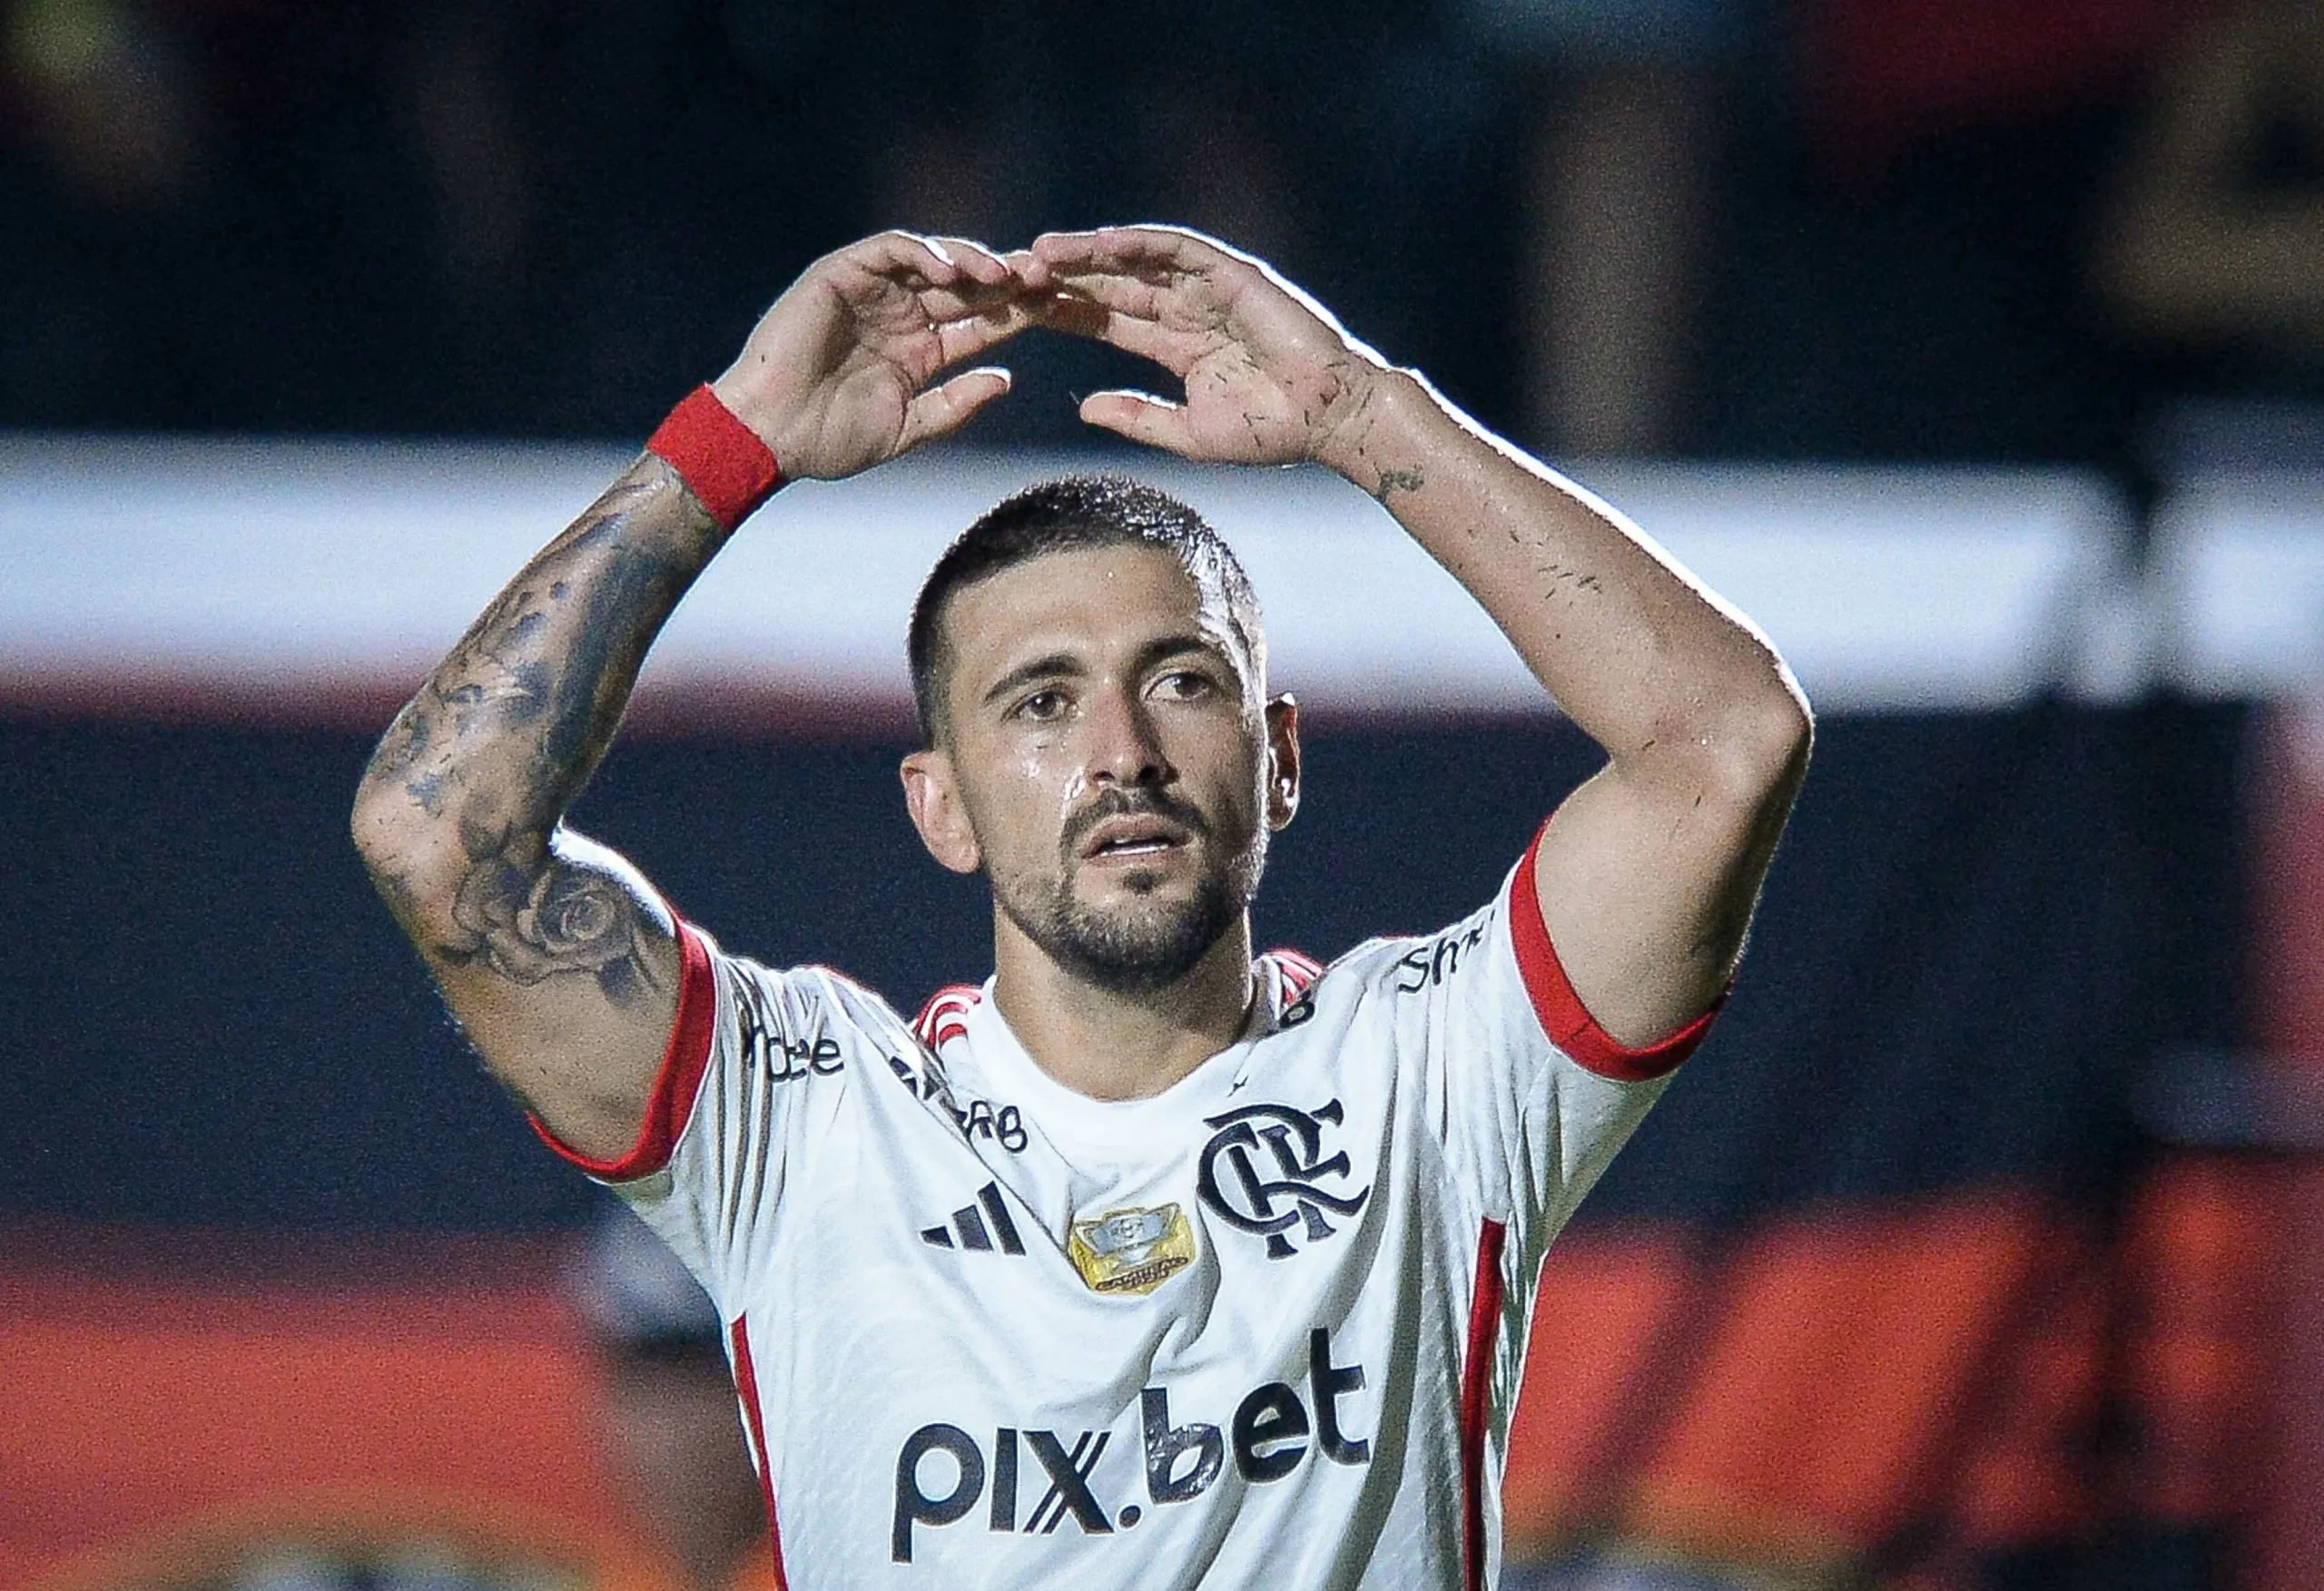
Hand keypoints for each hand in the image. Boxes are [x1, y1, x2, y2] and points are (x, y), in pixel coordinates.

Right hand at [711, 232, 1035, 481]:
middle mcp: (903, 315)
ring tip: (1006, 275)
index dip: (1020, 315)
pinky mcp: (843, 273)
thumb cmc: (829, 439)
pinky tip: (953, 271)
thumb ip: (955, 405)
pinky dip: (924, 252)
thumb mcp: (907, 428)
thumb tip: (1006, 380)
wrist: (770, 436)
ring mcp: (874, 292)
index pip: (982, 323)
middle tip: (1048, 280)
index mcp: (921, 350)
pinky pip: (891, 250)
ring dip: (974, 261)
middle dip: (1010, 279)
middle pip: (969, 286)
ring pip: (935, 260)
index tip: (1061, 311)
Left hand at [1023, 226, 1394, 469]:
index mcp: (1178, 344)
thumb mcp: (1188, 433)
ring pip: (1136, 262)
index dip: (1065, 312)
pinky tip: (1098, 243)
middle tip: (1010, 272)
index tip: (1018, 310)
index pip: (1108, 319)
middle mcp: (1188, 309)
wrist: (1330, 419)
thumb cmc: (1271, 432)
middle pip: (1111, 284)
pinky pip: (1177, 250)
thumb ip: (1138, 417)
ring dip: (1088, 255)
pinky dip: (1138, 243)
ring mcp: (1209, 288)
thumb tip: (1084, 407)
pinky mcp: (1232, 274)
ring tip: (1040, 253)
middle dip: (1063, 278)